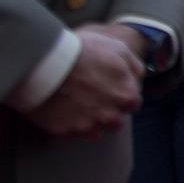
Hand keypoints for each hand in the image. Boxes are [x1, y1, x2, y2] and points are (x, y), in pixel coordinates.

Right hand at [26, 27, 143, 137]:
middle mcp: (111, 116)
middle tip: (93, 97)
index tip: (111, 89)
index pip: (133, 104)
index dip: (122, 95)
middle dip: (108, 111)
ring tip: (77, 104)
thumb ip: (134, 67)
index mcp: (127, 96)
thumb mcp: (118, 49)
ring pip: (96, 131)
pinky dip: (70, 124)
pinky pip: (72, 133)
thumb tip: (138, 77)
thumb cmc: (84, 52)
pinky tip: (63, 110)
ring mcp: (88, 125)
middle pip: (116, 121)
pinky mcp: (65, 131)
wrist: (45, 62)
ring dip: (91, 121)